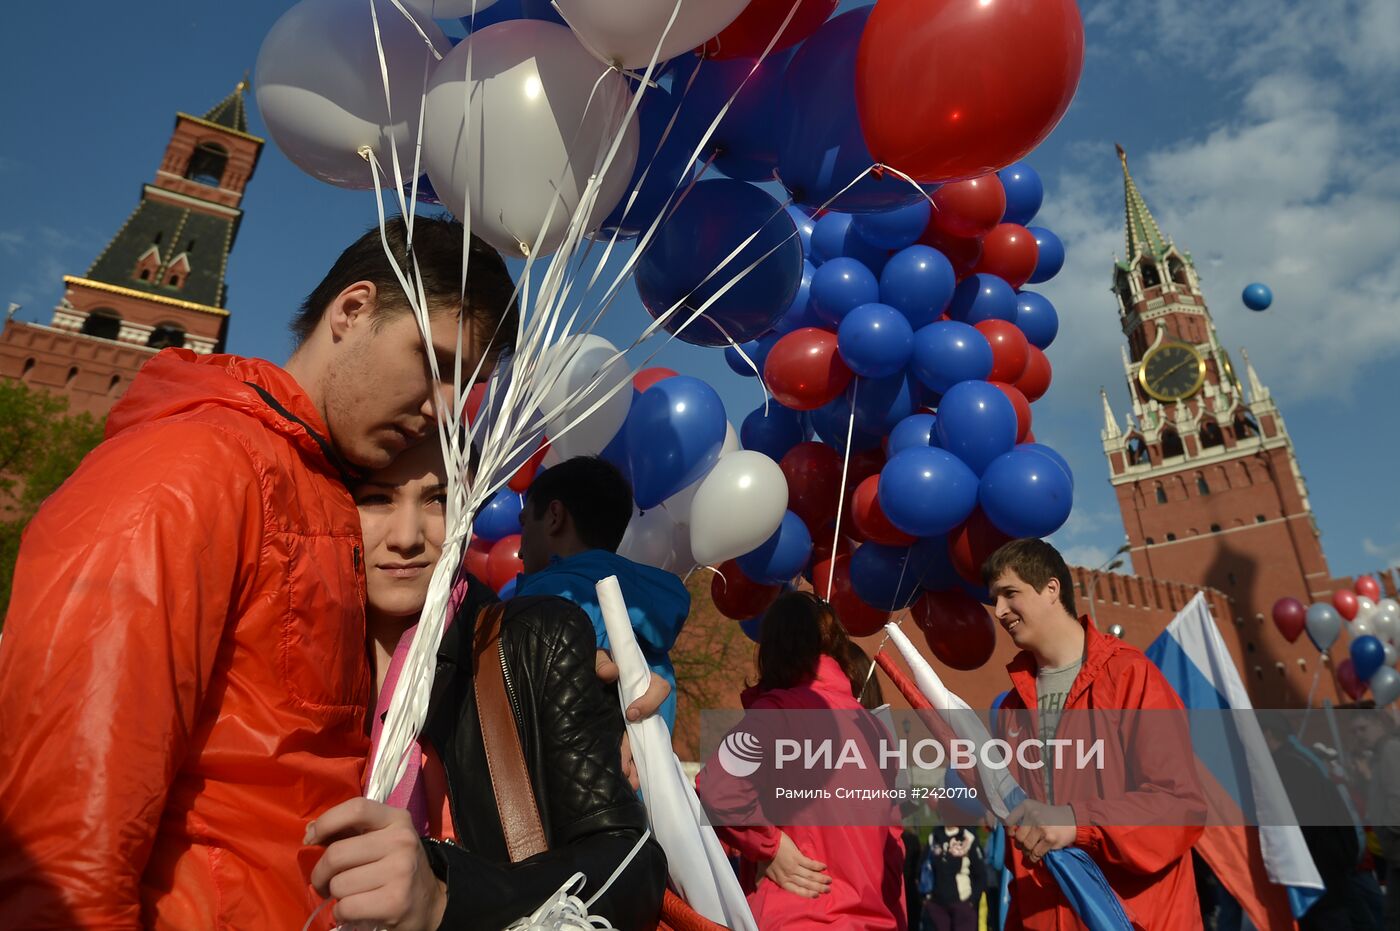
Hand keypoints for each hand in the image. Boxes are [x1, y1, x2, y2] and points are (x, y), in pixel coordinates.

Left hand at [306, 798, 446, 930]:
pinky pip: (346, 907)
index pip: (356, 809)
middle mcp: (401, 841)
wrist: (431, 903)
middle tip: (324, 882)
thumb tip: (310, 831)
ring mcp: (400, 871)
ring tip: (348, 896)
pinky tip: (354, 911)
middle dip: (320, 873)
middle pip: (337, 853)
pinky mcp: (395, 902)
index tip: (311, 838)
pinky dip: (342, 913)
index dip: (327, 822)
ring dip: (335, 895)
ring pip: (339, 884)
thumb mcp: (383, 840)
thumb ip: (349, 831)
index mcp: (397, 820)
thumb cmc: (397, 867)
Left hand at [597, 649, 672, 790]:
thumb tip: (610, 673)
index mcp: (636, 682)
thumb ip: (600, 661)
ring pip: (639, 742)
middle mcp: (637, 702)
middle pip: (652, 722)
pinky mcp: (617, 735)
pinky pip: (628, 751)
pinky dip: (627, 765)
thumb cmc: (591, 665)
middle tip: (630, 764)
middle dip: (643, 744)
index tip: (631, 714)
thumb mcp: (594, 659)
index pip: (658, 688)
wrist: (572, 677)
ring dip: (635, 762)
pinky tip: (624, 781)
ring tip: (629, 782)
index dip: (650, 701)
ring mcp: (628, 722)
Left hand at [757, 832, 831, 897]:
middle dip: (818, 887)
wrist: (764, 843)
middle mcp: (789, 876)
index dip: (808, 894)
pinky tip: (824, 867)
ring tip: (829, 880)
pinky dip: (818, 866)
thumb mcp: (761, 871)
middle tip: (828, 889)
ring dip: (821, 878)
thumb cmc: (763, 857)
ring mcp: (794, 867)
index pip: (797, 890)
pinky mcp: (797, 857)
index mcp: (782, 881)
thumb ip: (760, 880)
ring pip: (810, 875)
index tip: (817, 895)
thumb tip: (756, 887)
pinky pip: (810, 864)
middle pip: (807, 884)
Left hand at [1006, 800, 1075, 864]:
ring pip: (1027, 846)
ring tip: (1029, 852)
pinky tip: (1035, 857)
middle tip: (1023, 847)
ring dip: (1027, 852)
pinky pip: (1036, 853)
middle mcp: (1033, 815)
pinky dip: (1034, 857)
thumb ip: (1022, 817)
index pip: (1009, 821)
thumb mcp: (1034, 809)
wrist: (1072, 819)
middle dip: (1019, 845)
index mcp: (1026, 806)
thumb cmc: (1049, 816)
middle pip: (1018, 837)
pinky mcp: (1050, 839)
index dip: (1010, 831)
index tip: (1014, 836)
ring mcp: (1041, 827)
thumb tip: (1011, 833)